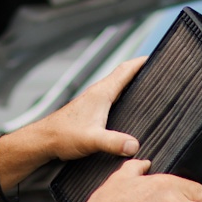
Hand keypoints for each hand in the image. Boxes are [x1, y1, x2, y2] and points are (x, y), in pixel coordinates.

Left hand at [13, 57, 146, 164]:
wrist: (43, 140)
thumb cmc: (63, 136)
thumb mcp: (92, 140)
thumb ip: (113, 142)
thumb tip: (135, 146)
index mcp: (101, 93)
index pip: (125, 70)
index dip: (141, 62)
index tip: (157, 56)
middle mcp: (97, 93)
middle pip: (123, 75)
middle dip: (141, 69)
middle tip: (158, 69)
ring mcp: (93, 100)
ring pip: (116, 85)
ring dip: (131, 82)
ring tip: (148, 84)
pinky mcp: (90, 110)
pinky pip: (111, 96)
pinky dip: (123, 94)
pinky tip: (127, 105)